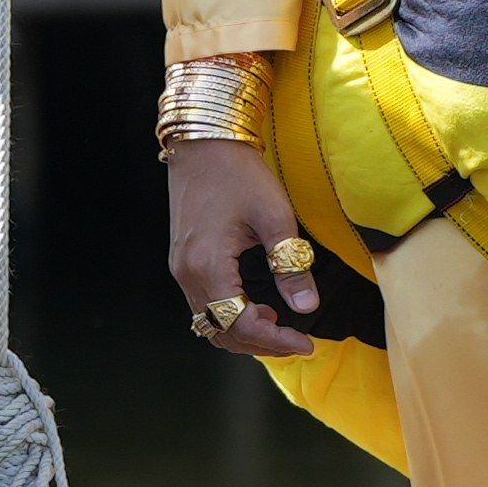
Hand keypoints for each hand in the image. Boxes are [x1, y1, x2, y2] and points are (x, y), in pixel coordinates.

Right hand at [167, 135, 331, 361]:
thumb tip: (306, 307)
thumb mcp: (275, 216)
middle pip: (220, 332)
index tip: (306, 343)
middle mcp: (187, 273)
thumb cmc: (239, 173)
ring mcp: (181, 268)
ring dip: (244, 331)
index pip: (239, 324)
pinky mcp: (182, 260)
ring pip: (210, 322)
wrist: (203, 143)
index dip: (275, 341)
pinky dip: (230, 316)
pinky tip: (257, 305)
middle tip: (297, 339)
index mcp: (208, 265)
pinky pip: (204, 305)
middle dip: (260, 343)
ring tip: (279, 323)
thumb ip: (290, 266)